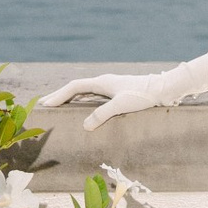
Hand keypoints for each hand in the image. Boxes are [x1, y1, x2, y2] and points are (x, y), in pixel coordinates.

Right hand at [32, 69, 191, 125]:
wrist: (162, 89)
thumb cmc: (142, 96)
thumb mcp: (121, 106)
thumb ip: (103, 115)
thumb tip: (85, 126)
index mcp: (102, 82)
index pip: (74, 87)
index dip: (59, 95)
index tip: (47, 104)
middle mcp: (103, 82)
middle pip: (76, 87)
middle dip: (60, 95)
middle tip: (45, 104)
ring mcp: (109, 86)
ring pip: (84, 90)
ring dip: (70, 97)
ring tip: (58, 105)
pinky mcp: (116, 91)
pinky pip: (92, 94)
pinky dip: (82, 100)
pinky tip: (81, 107)